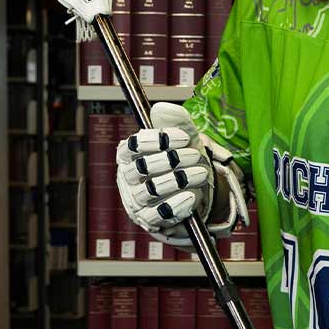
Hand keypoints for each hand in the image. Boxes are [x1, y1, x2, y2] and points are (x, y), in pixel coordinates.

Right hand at [116, 102, 247, 245]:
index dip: (157, 140)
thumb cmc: (185, 159)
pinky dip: (177, 205)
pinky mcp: (149, 220)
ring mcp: (136, 201)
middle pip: (141, 169)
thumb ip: (176, 120)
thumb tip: (161, 108)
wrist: (197, 189)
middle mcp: (128, 178)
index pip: (133, 146)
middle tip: (196, 156)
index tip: (183, 137)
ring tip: (200, 174)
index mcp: (129, 154)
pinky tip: (192, 196)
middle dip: (171, 161)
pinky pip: (159, 215)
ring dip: (178, 181)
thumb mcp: (185, 137)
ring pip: (150, 192)